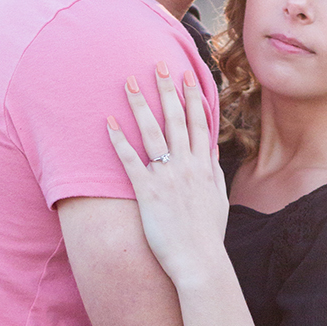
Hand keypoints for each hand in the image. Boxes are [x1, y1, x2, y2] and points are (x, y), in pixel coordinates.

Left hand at [107, 66, 228, 287]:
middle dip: (166, 89)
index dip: (192, 96)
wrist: (200, 261)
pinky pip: (130, 160)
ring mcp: (167, 177)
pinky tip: (109, 121)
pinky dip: (119, 139)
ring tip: (128, 82)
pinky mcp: (147, 192)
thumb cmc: (208, 235)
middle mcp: (186, 166)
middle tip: (157, 64)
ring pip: (152, 132)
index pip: (198, 123)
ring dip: (140, 104)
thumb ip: (211, 172)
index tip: (187, 75)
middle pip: (175, 119)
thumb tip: (209, 153)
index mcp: (203, 166)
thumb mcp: (217, 198)